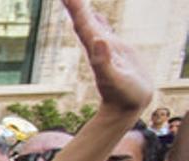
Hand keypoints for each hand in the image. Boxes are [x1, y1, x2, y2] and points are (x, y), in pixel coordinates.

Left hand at [63, 0, 150, 114]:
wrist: (127, 107)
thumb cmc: (123, 96)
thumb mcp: (114, 79)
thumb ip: (105, 61)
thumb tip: (99, 40)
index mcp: (96, 50)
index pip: (83, 24)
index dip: (76, 9)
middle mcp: (98, 46)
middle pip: (83, 21)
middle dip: (75, 6)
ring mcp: (106, 47)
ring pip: (92, 24)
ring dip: (82, 11)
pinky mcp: (116, 50)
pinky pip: (104, 30)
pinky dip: (98, 20)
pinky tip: (94, 15)